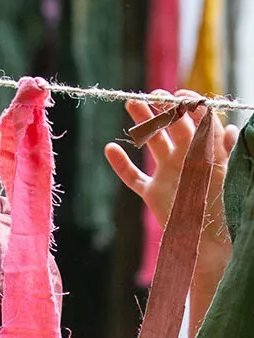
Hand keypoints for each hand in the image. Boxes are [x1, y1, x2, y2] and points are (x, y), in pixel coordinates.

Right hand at [104, 91, 237, 266]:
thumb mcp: (225, 175)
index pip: (197, 119)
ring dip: (142, 123)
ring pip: (152, 142)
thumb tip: (228, 127)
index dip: (189, 105)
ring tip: (130, 104)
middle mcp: (186, 157)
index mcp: (205, 150)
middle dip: (164, 107)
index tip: (179, 96)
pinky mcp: (152, 194)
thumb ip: (224, 152)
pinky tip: (109, 149)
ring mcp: (167, 174)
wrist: (207, 242)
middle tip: (153, 95)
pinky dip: (121, 165)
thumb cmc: (221, 209)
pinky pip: (134, 177)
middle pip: (173, 125)